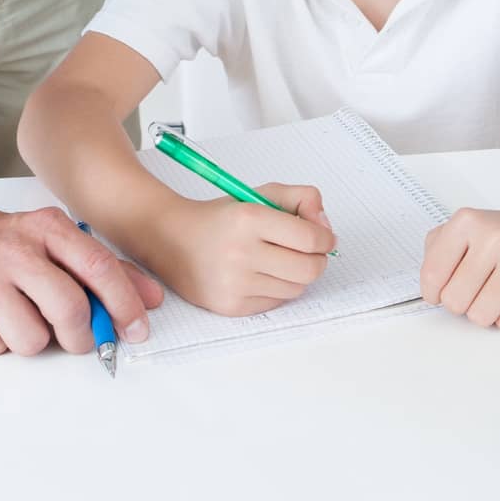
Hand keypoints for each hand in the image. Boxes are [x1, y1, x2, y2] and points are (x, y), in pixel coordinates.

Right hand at [0, 203, 164, 355]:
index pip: (98, 267)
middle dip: (80, 336)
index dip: (124, 304)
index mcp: (48, 228)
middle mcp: (14, 248)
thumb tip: (152, 300)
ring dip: (32, 340)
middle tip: (74, 338)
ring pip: (31, 339)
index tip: (136, 330)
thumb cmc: (10, 247)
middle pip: (69, 310)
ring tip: (19, 317)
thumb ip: (104, 270)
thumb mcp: (57, 243)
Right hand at [161, 183, 336, 315]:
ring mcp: (235, 283)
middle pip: (309, 269)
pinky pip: (276, 303)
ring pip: (296, 289)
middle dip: (318, 260)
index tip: (324, 237)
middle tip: (310, 251)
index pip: (310, 237)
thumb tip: (325, 227)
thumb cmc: (221, 218)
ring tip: (279, 260)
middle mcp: (241, 252)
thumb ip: (301, 199)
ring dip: (296, 275)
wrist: (174, 240)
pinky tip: (262, 274)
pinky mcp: (232, 306)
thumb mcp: (260, 194)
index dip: (325, 238)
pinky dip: (277, 289)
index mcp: (249, 218)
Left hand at [420, 204, 499, 330]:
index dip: (433, 292)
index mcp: (467, 221)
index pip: (433, 275)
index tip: (439, 292)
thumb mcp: (464, 226)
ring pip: (481, 317)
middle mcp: (493, 238)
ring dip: (484, 312)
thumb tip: (430, 287)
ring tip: (495, 292)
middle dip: (461, 302)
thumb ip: (436, 249)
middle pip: (455, 301)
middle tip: (474, 290)